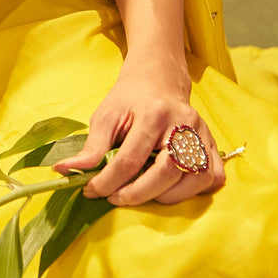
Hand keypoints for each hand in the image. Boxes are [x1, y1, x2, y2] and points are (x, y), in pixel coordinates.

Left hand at [54, 56, 225, 206]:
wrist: (158, 79)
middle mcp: (183, 123)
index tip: (92, 191)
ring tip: (142, 194)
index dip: (109, 181)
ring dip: (167, 197)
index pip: (131, 158)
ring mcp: (202, 134)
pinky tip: (171, 189)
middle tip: (116, 198)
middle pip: (167, 171)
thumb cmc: (129, 99)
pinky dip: (194, 191)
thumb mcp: (105, 115)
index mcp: (152, 113)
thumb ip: (90, 146)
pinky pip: (213, 177)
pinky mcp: (213, 144)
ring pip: (194, 178)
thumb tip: (63, 171)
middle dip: (138, 194)